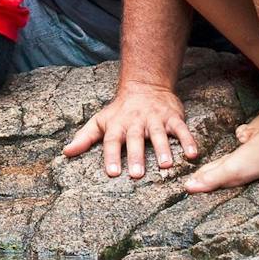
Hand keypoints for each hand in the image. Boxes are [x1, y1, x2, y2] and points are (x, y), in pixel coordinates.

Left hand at [62, 81, 200, 178]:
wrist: (145, 85)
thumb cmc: (120, 111)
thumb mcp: (100, 121)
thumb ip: (84, 138)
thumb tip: (65, 152)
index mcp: (117, 125)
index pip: (112, 141)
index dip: (111, 156)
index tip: (112, 173)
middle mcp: (135, 122)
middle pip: (135, 139)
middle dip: (136, 156)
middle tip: (137, 174)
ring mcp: (155, 118)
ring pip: (159, 134)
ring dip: (163, 149)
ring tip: (166, 165)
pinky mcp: (172, 117)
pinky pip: (181, 129)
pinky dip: (188, 140)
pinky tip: (192, 154)